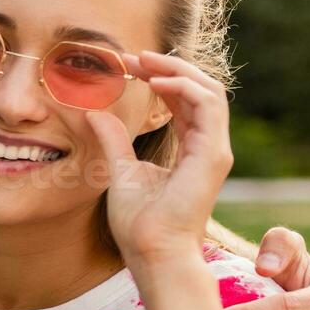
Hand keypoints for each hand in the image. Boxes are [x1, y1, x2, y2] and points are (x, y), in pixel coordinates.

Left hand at [89, 50, 232, 265]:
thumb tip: (94, 113)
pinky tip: (156, 81)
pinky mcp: (214, 156)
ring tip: (144, 61)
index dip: (160, 78)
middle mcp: (208, 147)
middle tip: (134, 56)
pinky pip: (208, 106)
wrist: (152, 253)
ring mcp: (215, 151)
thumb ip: (114, 140)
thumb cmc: (139, 223)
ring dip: (177, 71)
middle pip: (199, 90)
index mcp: (191, 150)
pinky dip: (184, 87)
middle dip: (168, 68)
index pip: (185, 101)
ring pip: (210, 92)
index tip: (127, 66)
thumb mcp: (120, 170)